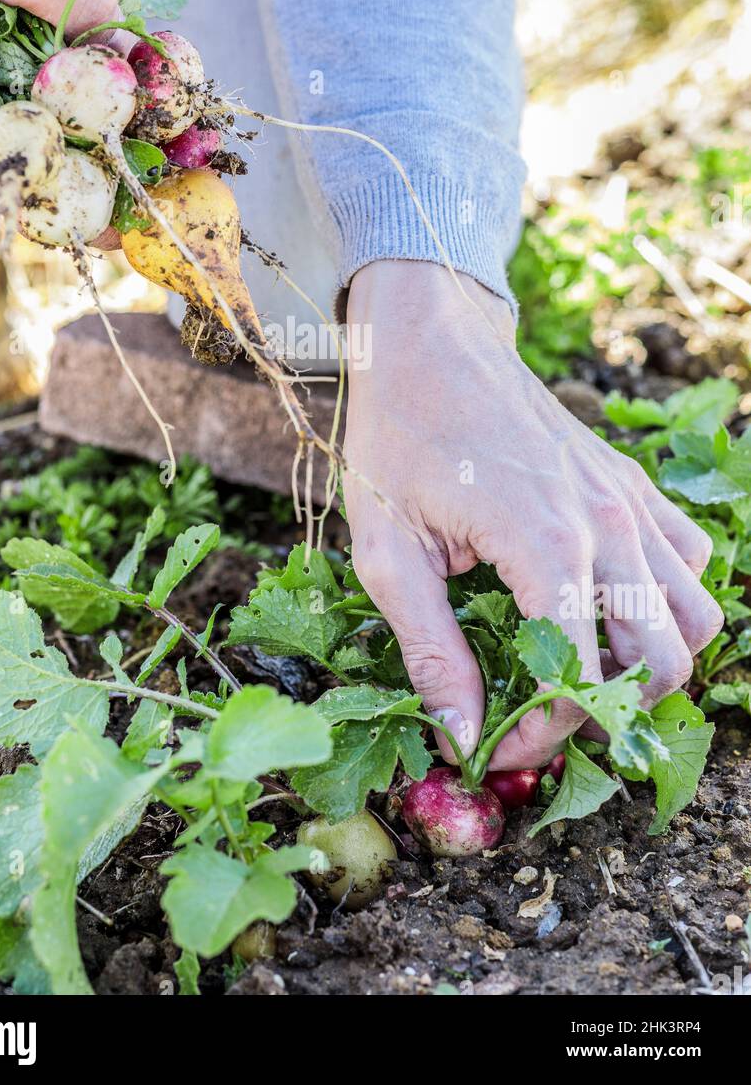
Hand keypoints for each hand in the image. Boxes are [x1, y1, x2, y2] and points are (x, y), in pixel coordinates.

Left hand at [343, 260, 722, 768]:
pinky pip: (691, 559)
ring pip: (697, 616)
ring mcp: (631, 501)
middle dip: (609, 712)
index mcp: (547, 546)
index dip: (539, 736)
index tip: (493, 745)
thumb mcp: (387, 550)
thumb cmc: (397, 437)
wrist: (427, 340)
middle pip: (665, 662)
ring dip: (652, 661)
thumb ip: (431, 648)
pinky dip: (670, 599)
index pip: (580, 683)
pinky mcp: (632, 484)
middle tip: (545, 718)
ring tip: (585, 672)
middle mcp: (609, 526)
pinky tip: (607, 604)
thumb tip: (463, 733)